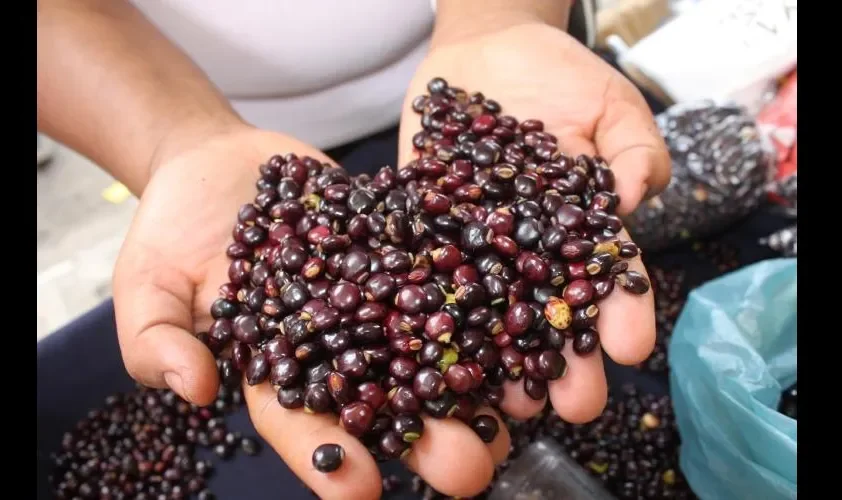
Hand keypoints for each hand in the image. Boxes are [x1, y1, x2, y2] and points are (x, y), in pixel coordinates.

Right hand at [112, 126, 504, 498]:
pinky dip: (481, 297)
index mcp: (276, 369)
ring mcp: (376, 299)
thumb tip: (196, 392)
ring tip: (516, 418)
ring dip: (475, 385)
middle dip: (428, 439)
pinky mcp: (402, 250)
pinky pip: (444, 274)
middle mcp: (338, 344)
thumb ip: (160, 338)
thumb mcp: (147, 283)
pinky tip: (521, 320)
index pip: (303, 426)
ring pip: (431, 349)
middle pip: (387, 401)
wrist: (219, 160)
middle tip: (470, 470)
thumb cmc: (173, 225)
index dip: (330, 461)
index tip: (361, 493)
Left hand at [399, 23, 666, 425]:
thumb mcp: (610, 104)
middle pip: (548, 313)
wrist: (486, 53)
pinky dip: (422, 307)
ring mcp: (474, 246)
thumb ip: (632, 148)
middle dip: (562, 362)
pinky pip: (421, 268)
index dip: (622, 312)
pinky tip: (426, 351)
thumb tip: (634, 199)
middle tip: (574, 407)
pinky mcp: (424, 230)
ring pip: (486, 311)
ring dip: (497, 360)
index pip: (607, 276)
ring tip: (506, 404)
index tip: (632, 349)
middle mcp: (528, 251)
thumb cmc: (559, 77)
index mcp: (580, 229)